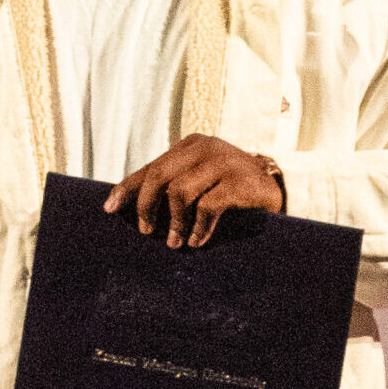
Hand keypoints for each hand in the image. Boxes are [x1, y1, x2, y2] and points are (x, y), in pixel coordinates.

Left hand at [103, 136, 284, 247]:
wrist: (278, 188)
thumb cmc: (233, 188)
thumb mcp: (202, 180)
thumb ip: (176, 185)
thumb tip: (139, 210)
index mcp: (190, 146)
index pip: (151, 166)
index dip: (127, 187)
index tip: (109, 208)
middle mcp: (204, 147)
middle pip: (159, 175)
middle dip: (146, 205)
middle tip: (145, 230)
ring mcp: (223, 161)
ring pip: (180, 191)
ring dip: (174, 222)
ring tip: (174, 242)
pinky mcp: (239, 181)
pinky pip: (207, 206)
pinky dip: (198, 227)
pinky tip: (197, 240)